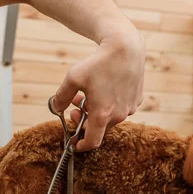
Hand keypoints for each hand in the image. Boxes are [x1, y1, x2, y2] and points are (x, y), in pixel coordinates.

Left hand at [52, 28, 145, 151]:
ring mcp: (130, 108)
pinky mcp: (137, 100)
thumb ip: (61, 97)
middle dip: (85, 120)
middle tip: (75, 107)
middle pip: (99, 127)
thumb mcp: (73, 77)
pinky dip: (111, 104)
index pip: (92, 141)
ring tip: (87, 95)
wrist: (125, 48)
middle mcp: (118, 115)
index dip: (82, 145)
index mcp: (102, 114)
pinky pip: (121, 108)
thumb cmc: (98, 62)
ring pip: (110, 117)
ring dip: (97, 111)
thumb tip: (55, 108)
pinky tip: (105, 88)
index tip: (75, 143)